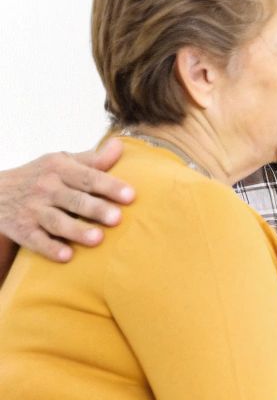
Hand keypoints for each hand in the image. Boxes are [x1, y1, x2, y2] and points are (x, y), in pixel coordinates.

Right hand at [0, 140, 136, 260]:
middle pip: (74, 199)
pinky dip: (49, 248)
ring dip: (76, 230)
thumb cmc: (40, 176)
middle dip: (95, 208)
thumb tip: (120, 144)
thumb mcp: (62, 161)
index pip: (88, 177)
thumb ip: (92, 158)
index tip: (131, 195)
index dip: (109, 185)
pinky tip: (66, 255)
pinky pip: (36, 241)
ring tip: (97, 239)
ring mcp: (32, 210)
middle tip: (117, 218)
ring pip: (56, 221)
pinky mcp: (22, 230)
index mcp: (59, 168)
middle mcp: (45, 188)